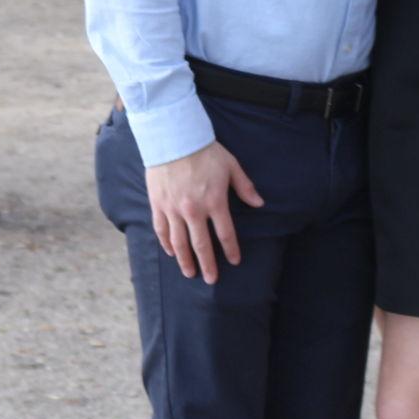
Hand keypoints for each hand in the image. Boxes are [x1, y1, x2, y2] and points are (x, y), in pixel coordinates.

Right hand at [144, 141, 263, 284]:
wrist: (174, 137)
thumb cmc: (205, 151)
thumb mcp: (231, 165)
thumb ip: (244, 187)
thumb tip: (259, 203)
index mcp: (214, 201)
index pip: (225, 233)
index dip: (231, 250)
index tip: (234, 261)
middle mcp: (194, 210)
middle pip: (201, 245)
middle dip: (208, 265)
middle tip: (211, 280)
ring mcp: (174, 209)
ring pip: (179, 243)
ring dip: (186, 260)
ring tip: (190, 273)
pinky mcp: (158, 204)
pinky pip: (162, 230)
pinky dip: (166, 244)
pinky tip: (171, 252)